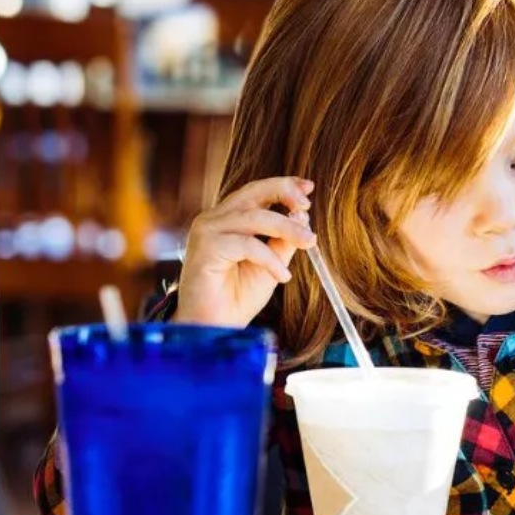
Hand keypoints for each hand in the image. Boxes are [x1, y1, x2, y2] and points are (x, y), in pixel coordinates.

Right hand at [172, 176, 316, 328]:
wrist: (215, 329)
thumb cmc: (238, 298)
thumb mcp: (271, 265)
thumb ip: (283, 241)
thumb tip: (302, 217)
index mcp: (228, 219)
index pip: (256, 192)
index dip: (283, 185)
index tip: (308, 187)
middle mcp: (214, 219)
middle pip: (253, 193)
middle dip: (285, 193)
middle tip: (308, 208)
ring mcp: (207, 231)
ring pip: (255, 217)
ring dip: (287, 229)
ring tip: (308, 243)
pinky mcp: (206, 248)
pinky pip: (247, 244)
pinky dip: (269, 259)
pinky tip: (282, 277)